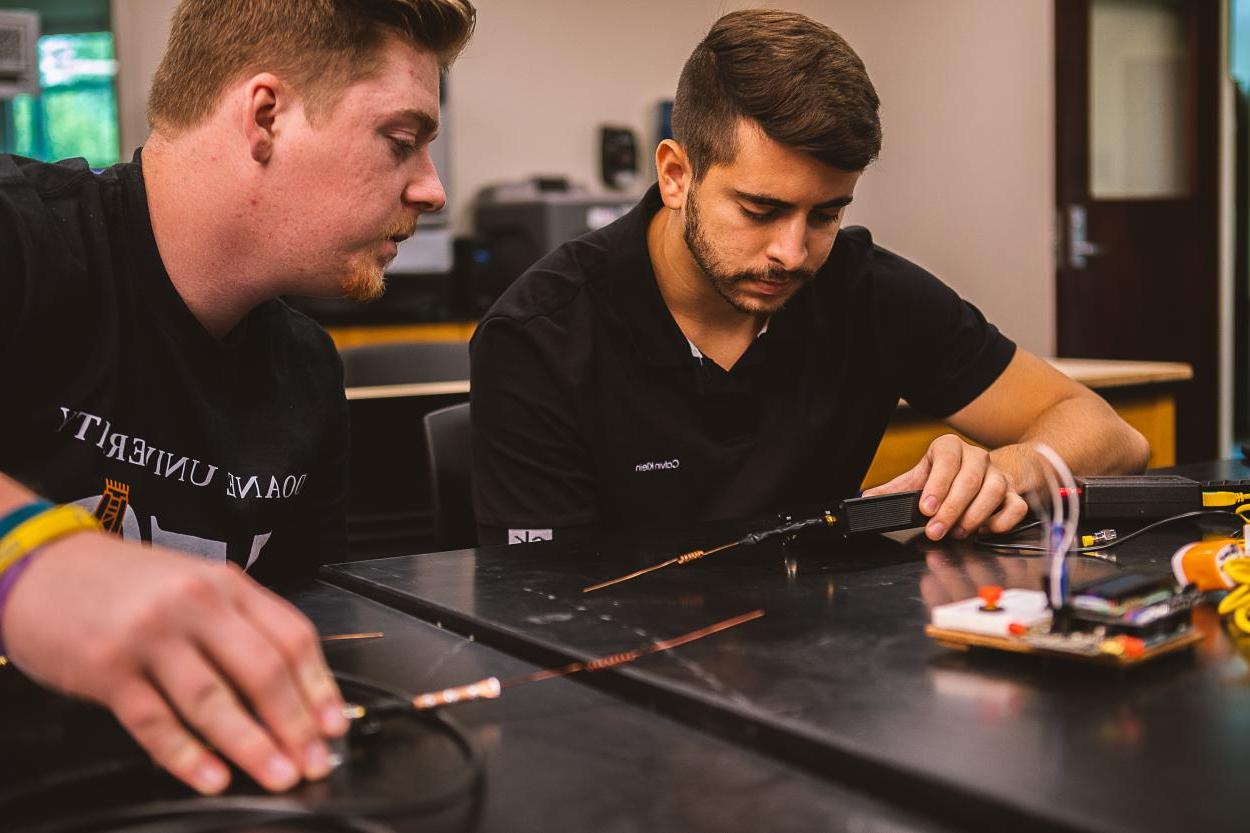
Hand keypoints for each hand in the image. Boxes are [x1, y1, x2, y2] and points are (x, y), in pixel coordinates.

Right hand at [2, 531, 347, 794]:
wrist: (43, 566)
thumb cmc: (125, 582)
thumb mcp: (193, 583)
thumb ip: (239, 625)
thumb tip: (289, 689)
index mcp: (225, 584)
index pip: (292, 636)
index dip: (320, 686)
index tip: (334, 725)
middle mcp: (194, 604)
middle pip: (262, 671)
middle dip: (295, 724)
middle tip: (313, 761)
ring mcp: (150, 636)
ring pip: (213, 700)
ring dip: (252, 745)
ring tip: (277, 774)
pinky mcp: (107, 669)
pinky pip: (155, 721)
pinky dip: (186, 756)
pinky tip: (211, 776)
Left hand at [863, 433, 1027, 540]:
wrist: (980, 471)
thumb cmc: (944, 476)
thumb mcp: (919, 477)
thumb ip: (895, 489)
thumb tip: (867, 499)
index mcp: (950, 448)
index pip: (946, 462)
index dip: (937, 485)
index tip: (926, 509)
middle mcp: (977, 457)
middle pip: (970, 481)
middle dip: (951, 510)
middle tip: (936, 531)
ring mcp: (998, 474)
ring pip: (994, 491)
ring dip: (974, 516)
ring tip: (957, 532)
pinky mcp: (1014, 493)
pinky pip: (1016, 506)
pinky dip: (1001, 521)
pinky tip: (984, 530)